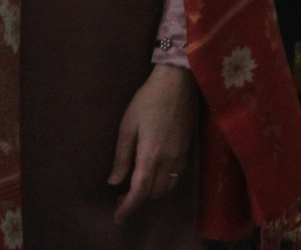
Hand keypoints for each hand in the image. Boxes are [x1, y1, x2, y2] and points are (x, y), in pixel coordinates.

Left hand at [108, 65, 199, 223]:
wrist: (178, 84)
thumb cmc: (148, 100)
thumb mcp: (128, 125)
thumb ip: (121, 156)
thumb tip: (114, 181)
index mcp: (150, 155)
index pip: (139, 191)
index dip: (128, 207)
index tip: (117, 216)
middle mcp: (168, 161)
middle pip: (153, 193)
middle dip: (137, 199)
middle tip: (120, 196)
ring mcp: (180, 157)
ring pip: (166, 188)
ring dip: (150, 192)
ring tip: (134, 186)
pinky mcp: (187, 152)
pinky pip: (175, 178)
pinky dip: (162, 184)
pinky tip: (152, 175)